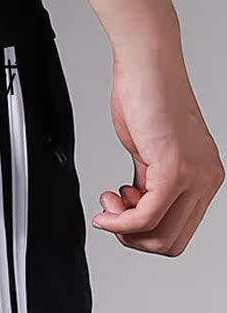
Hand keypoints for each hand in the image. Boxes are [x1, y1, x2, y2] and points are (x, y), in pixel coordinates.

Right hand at [92, 51, 223, 256]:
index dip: (142, 235)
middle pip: (168, 243)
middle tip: (112, 213)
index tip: (121, 213)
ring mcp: (195, 176)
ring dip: (123, 230)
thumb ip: (148, 189)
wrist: (147, 68)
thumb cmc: (146, 103)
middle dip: (131, 238)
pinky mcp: (176, 170)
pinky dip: (119, 222)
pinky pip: (146, 217)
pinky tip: (105, 208)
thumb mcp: (149, 158)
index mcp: (204, 179)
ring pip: (158, 236)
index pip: (177, 235)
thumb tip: (134, 215)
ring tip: (109, 204)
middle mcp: (207, 180)